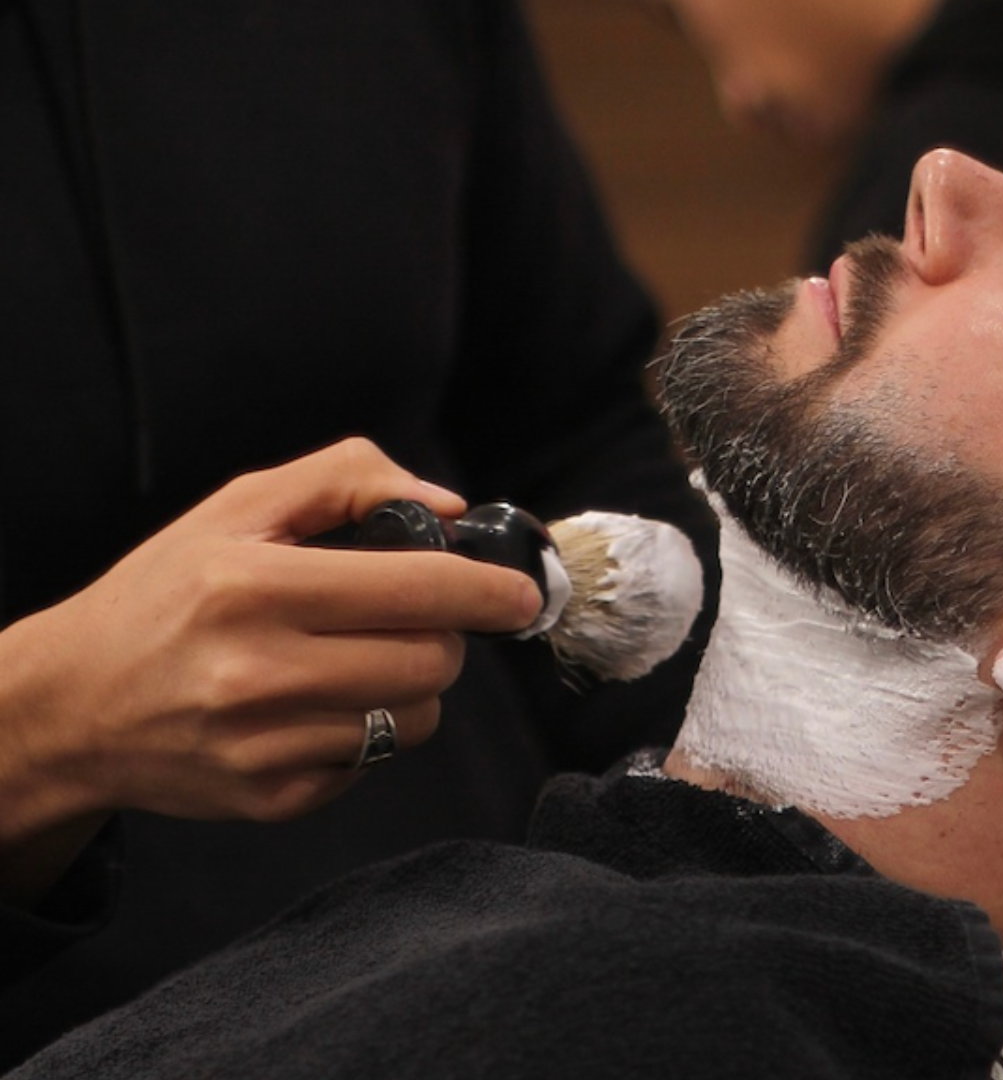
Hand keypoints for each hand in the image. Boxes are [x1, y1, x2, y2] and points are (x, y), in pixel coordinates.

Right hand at [0, 439, 539, 898]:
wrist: (72, 703)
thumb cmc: (165, 596)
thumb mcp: (239, 509)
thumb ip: (347, 479)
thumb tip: (448, 506)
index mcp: (252, 587)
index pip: (419, 588)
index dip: (488, 590)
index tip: (519, 594)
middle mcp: (257, 671)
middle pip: (432, 660)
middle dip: (444, 636)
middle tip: (410, 620)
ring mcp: (266, 744)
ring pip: (415, 719)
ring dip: (409, 687)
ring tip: (353, 661)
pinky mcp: (274, 797)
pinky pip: (374, 763)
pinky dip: (365, 732)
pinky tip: (312, 707)